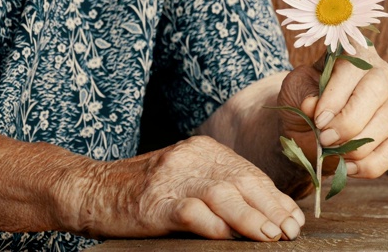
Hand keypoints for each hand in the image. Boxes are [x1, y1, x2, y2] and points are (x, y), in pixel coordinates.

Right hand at [65, 136, 304, 240]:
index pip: (249, 174)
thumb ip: (223, 188)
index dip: (275, 198)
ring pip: (222, 195)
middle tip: (290, 231)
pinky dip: (212, 225)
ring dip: (250, 218)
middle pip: (241, 182)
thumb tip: (267, 213)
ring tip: (271, 236)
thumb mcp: (189, 178)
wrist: (93, 188)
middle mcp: (192, 158)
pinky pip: (190, 211)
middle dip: (271, 208)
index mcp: (205, 150)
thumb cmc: (147, 190)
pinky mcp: (154, 201)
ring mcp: (173, 178)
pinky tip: (228, 237)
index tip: (295, 218)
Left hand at [279, 44, 387, 177]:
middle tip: (325, 139)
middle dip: (348, 122)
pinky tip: (347, 166)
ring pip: (387, 124)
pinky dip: (369, 165)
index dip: (336, 97)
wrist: (307, 129)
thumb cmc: (303, 100)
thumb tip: (312, 105)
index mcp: (355, 56)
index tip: (318, 119)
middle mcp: (381, 77)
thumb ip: (303, 93)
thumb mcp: (295, 90)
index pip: (352, 69)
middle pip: (376, 92)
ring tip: (333, 151)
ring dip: (356, 146)